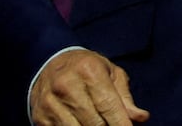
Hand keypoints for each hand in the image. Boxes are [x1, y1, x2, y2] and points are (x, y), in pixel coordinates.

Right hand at [30, 49, 149, 124]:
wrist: (48, 62)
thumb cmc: (86, 67)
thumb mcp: (110, 73)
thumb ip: (125, 97)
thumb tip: (141, 117)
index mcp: (88, 71)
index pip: (108, 106)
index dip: (121, 123)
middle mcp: (66, 86)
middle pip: (94, 123)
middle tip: (114, 124)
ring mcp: (50, 103)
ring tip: (100, 124)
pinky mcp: (40, 117)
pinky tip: (83, 124)